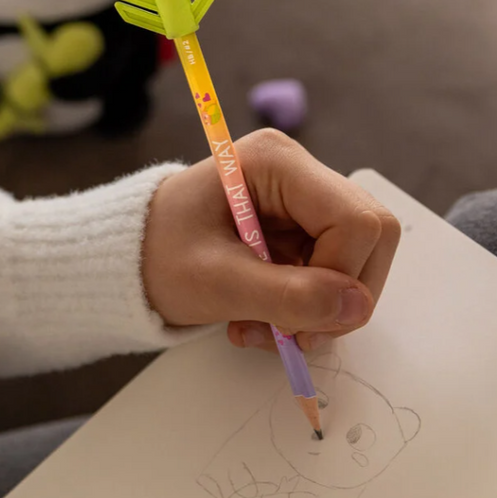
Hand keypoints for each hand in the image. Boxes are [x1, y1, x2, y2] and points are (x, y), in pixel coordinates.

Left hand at [141, 129, 400, 351]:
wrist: (126, 260)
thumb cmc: (156, 256)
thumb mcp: (214, 282)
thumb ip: (286, 295)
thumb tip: (357, 306)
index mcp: (276, 162)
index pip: (356, 221)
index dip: (340, 278)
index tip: (295, 321)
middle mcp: (299, 173)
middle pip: (370, 239)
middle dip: (335, 299)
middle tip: (288, 335)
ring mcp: (304, 203)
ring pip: (357, 263)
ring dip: (318, 311)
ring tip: (261, 329)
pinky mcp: (302, 232)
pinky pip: (333, 276)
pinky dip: (305, 310)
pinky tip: (261, 320)